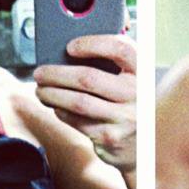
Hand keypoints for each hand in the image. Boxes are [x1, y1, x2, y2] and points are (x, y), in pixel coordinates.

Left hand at [33, 33, 135, 171]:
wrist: (148, 144)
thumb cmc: (134, 103)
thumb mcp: (135, 78)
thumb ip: (116, 62)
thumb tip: (74, 48)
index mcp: (145, 72)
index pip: (120, 49)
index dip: (92, 44)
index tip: (70, 47)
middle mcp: (138, 95)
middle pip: (88, 78)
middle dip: (57, 74)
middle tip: (40, 73)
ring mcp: (124, 119)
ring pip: (78, 102)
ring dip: (52, 94)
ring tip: (41, 90)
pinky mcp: (110, 138)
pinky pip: (78, 122)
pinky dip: (62, 112)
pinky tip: (57, 106)